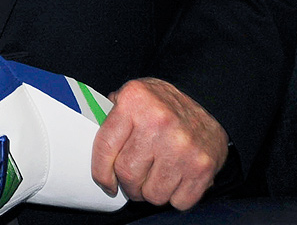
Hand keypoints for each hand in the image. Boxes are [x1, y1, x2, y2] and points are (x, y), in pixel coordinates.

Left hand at [91, 77, 228, 209]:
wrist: (209, 100)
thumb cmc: (164, 103)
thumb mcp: (132, 95)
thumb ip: (110, 116)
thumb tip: (87, 143)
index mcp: (135, 102)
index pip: (106, 147)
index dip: (101, 172)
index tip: (106, 182)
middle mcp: (159, 123)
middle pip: (128, 175)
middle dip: (128, 185)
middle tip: (134, 180)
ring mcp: (183, 146)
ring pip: (153, 194)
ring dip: (151, 192)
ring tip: (156, 176)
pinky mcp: (203, 167)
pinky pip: (179, 201)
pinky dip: (175, 197)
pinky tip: (176, 179)